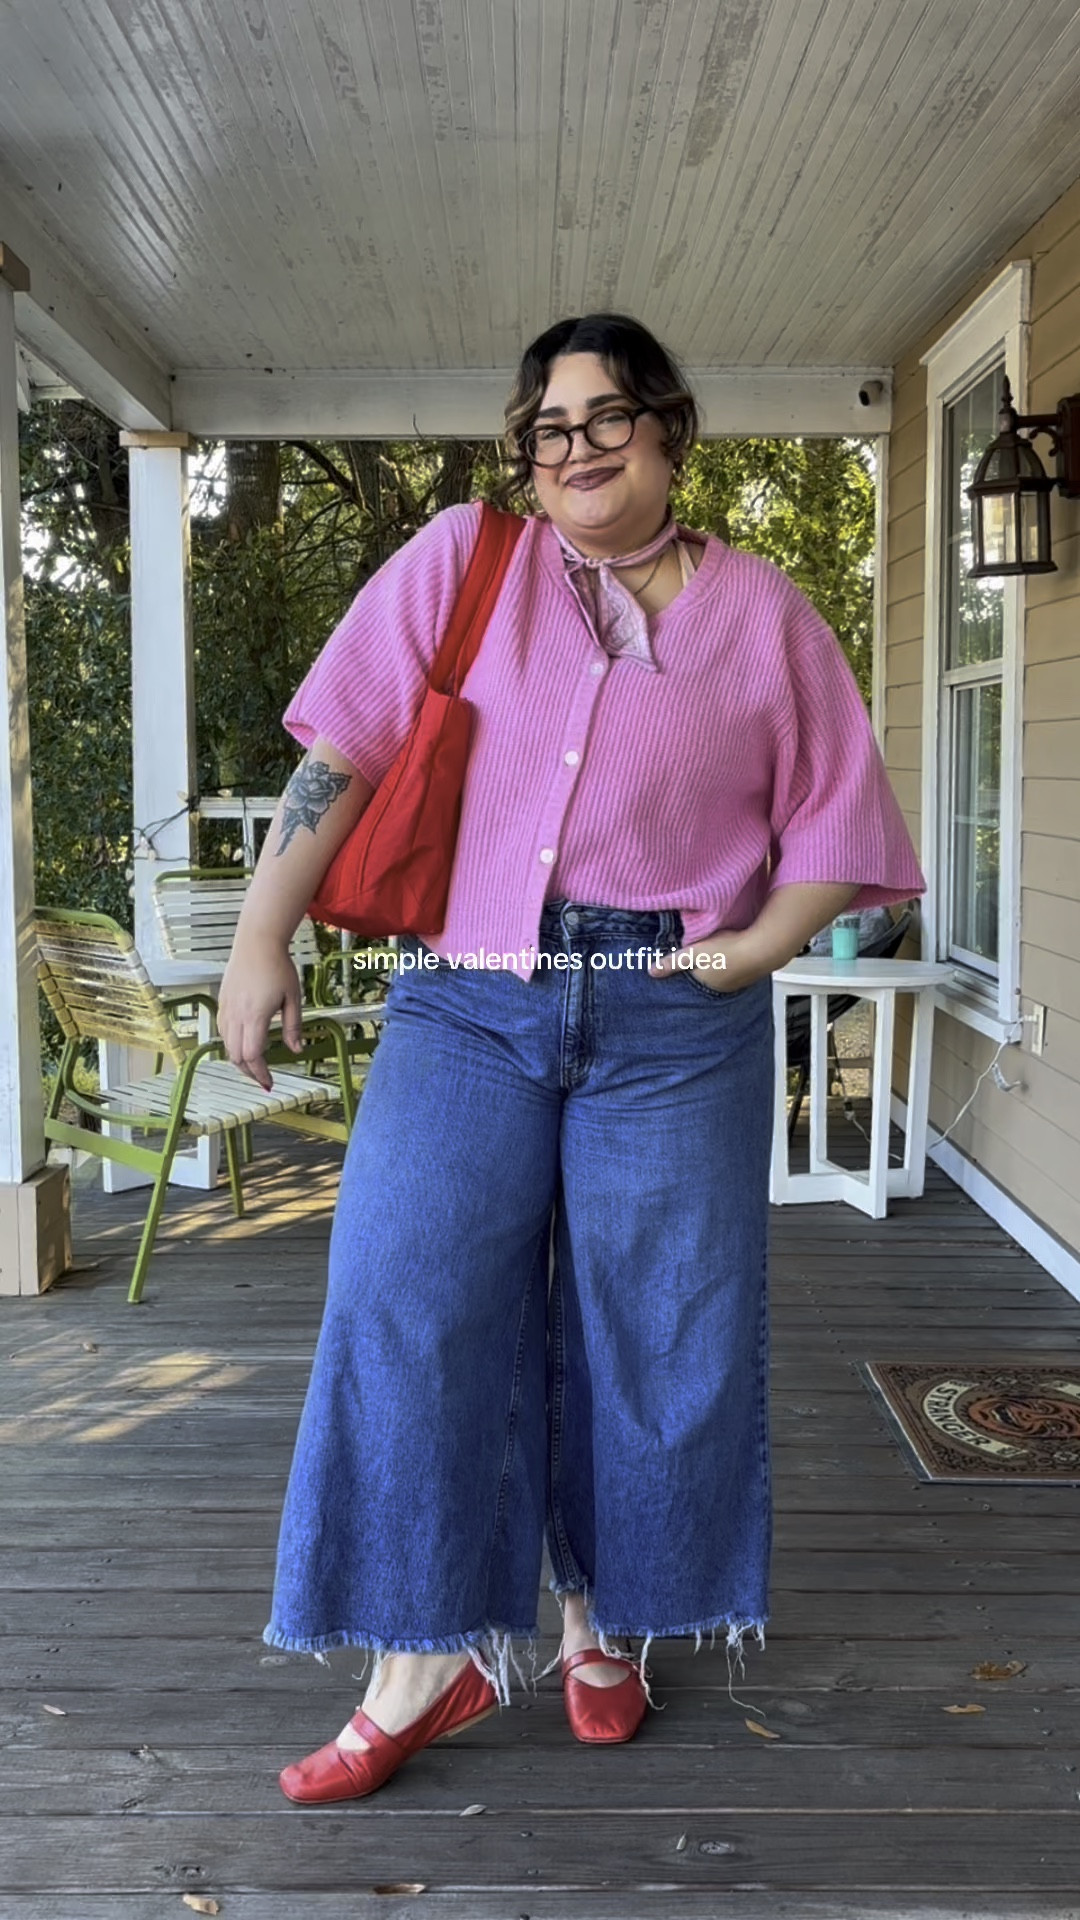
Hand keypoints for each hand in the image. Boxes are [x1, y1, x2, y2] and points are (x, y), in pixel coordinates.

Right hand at [217, 936, 303, 1090]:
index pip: (253, 1055)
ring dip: (240, 1059)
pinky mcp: (222, 1002)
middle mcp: (236, 1015)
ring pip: (227, 1045)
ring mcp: (226, 1009)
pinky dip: (232, 1044)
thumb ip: (293, 1026)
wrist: (257, 942)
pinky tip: (243, 1044)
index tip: (269, 1082)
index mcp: (255, 1016)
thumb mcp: (293, 998)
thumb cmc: (277, 965)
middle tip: (263, 1078)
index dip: (261, 1073)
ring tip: (255, 1065)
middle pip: (236, 1056)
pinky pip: (223, 1031)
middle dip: (249, 1072)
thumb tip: (297, 1050)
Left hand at [648, 927, 768, 993]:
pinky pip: (734, 970)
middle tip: (696, 961)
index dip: (682, 975)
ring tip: (711, 957)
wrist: (762, 948)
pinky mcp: (748, 973)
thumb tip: (652, 972)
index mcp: (704, 986)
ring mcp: (736, 983)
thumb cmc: (728, 951)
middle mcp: (720, 989)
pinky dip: (729, 963)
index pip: (687, 984)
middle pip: (703, 980)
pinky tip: (729, 954)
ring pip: (719, 976)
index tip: (679, 970)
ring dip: (714, 968)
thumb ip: (672, 962)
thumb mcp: (693, 954)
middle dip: (697, 973)